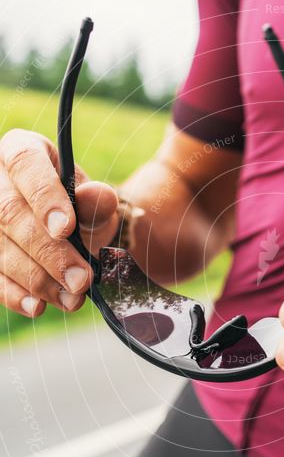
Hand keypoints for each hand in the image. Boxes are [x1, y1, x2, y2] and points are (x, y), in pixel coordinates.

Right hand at [0, 129, 117, 316]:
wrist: (63, 226)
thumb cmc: (75, 204)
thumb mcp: (91, 198)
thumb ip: (95, 200)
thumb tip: (100, 196)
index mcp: (19, 150)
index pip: (26, 166)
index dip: (44, 198)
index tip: (66, 229)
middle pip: (10, 214)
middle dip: (48, 252)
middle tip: (80, 280)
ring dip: (36, 279)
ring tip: (71, 298)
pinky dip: (14, 294)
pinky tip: (37, 306)